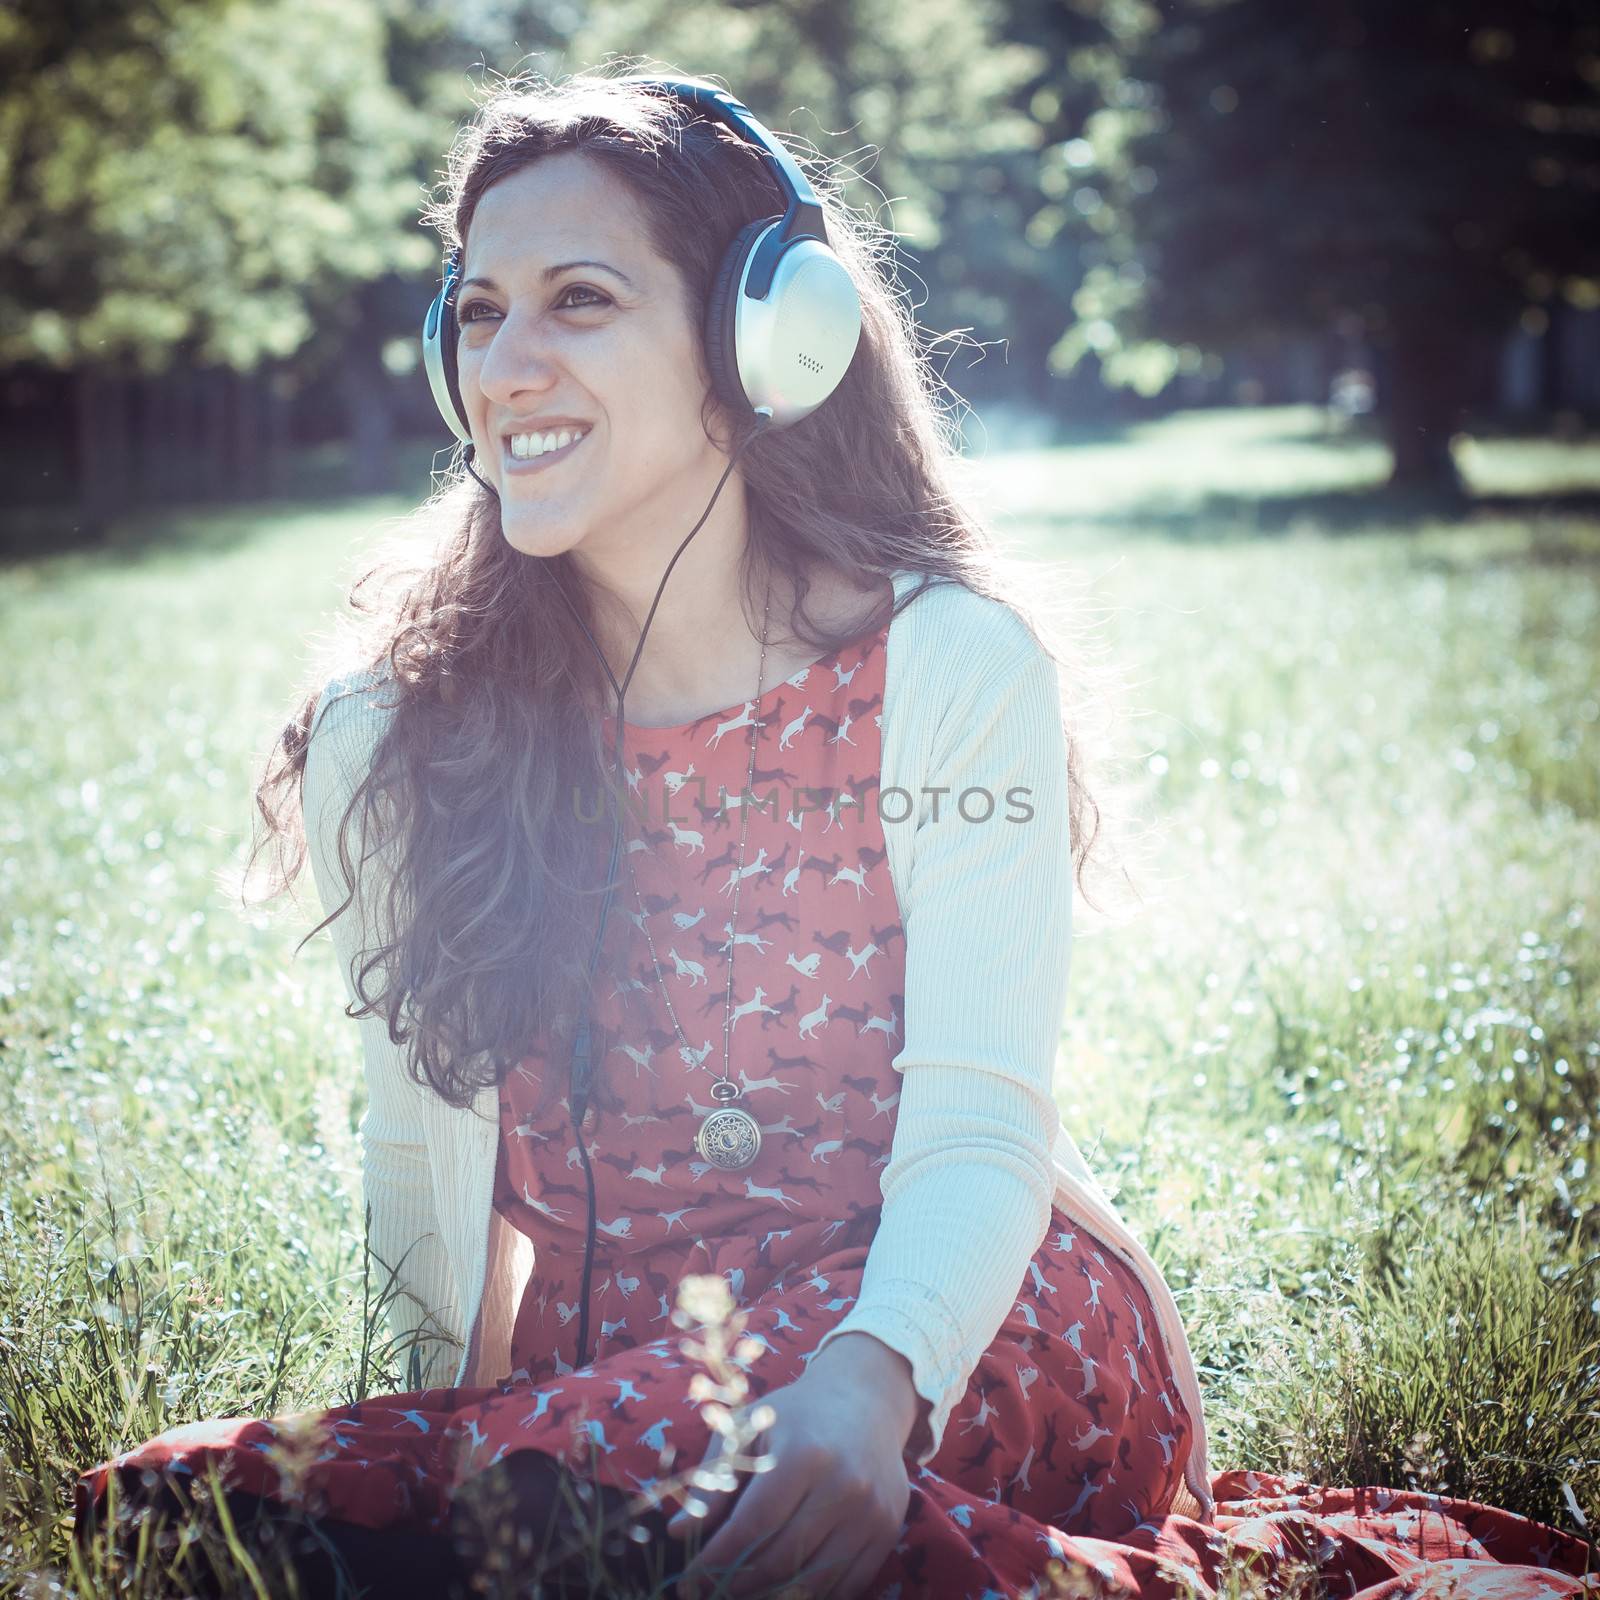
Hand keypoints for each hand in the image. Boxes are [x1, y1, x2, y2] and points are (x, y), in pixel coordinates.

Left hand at [665, 1356, 913, 1598]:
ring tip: (742, 1591)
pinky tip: (784, 1588)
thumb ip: (714, 1480)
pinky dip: (812, 1595)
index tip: (688, 1580)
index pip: (752, 1525)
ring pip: (812, 1581)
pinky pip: (847, 1586)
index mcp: (803, 1454)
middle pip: (781, 1558)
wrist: (866, 1400)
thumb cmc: (796, 1415)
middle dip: (737, 1583)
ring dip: (771, 1595)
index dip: (716, 1559)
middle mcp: (843, 1485)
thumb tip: (679, 1532)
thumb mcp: (748, 1431)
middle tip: (710, 1591)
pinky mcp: (887, 1530)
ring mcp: (870, 1511)